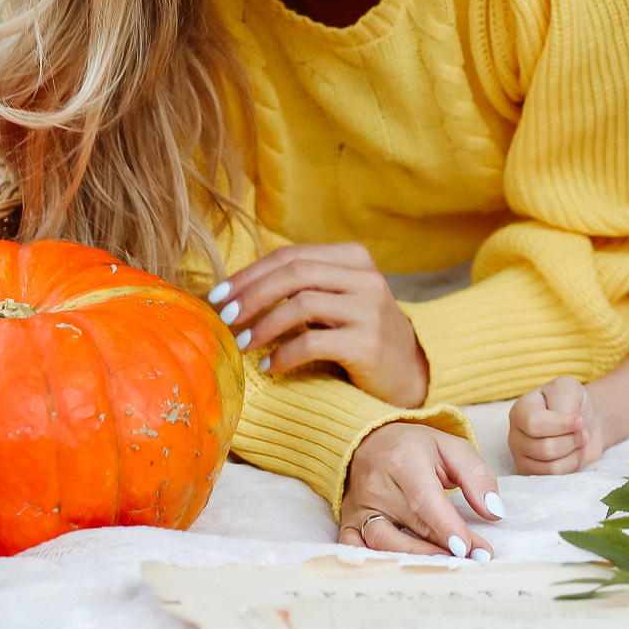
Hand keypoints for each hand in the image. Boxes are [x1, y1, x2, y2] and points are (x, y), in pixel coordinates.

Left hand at [211, 243, 429, 406]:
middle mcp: (366, 278)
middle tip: (226, 317)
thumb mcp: (337, 299)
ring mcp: (370, 310)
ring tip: (243, 344)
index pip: (291, 255)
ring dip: (264, 325)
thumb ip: (302, 285)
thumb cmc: (359, 334)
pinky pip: (313, 342)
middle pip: (295, 273)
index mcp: (354, 258)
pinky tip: (269, 366)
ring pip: (302, 304)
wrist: (409, 373)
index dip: (249, 273)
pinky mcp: (369, 343)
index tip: (219, 295)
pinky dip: (283, 354)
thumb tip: (236, 289)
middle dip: (252, 294)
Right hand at [338, 421, 504, 559]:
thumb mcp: (452, 449)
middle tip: (474, 560)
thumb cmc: (416, 448)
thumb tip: (494, 512)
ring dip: (416, 559)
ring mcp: (360, 507)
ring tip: (447, 567)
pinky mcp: (348, 523)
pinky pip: (356, 550)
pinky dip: (376, 564)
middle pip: (412, 525)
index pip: (425, 499)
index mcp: (403, 459)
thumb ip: (477, 477)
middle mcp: (377, 484)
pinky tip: (403, 572)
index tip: (468, 548)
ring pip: (383, 541)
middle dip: (445, 548)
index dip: (446, 527)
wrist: (369, 442)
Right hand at [509, 376, 605, 474]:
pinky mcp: (532, 474)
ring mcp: (521, 458)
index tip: (580, 420)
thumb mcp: (568, 388)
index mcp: (520, 411)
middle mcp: (516, 435)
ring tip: (580, 441)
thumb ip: (564, 400)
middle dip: (572, 440)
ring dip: (574, 453)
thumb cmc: (572, 403)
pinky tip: (575, 453)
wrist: (582, 423)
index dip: (561, 425)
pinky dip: (573, 464)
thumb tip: (566, 423)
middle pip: (545, 448)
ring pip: (551, 466)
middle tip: (583, 431)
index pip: (534, 424)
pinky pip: (555, 477)